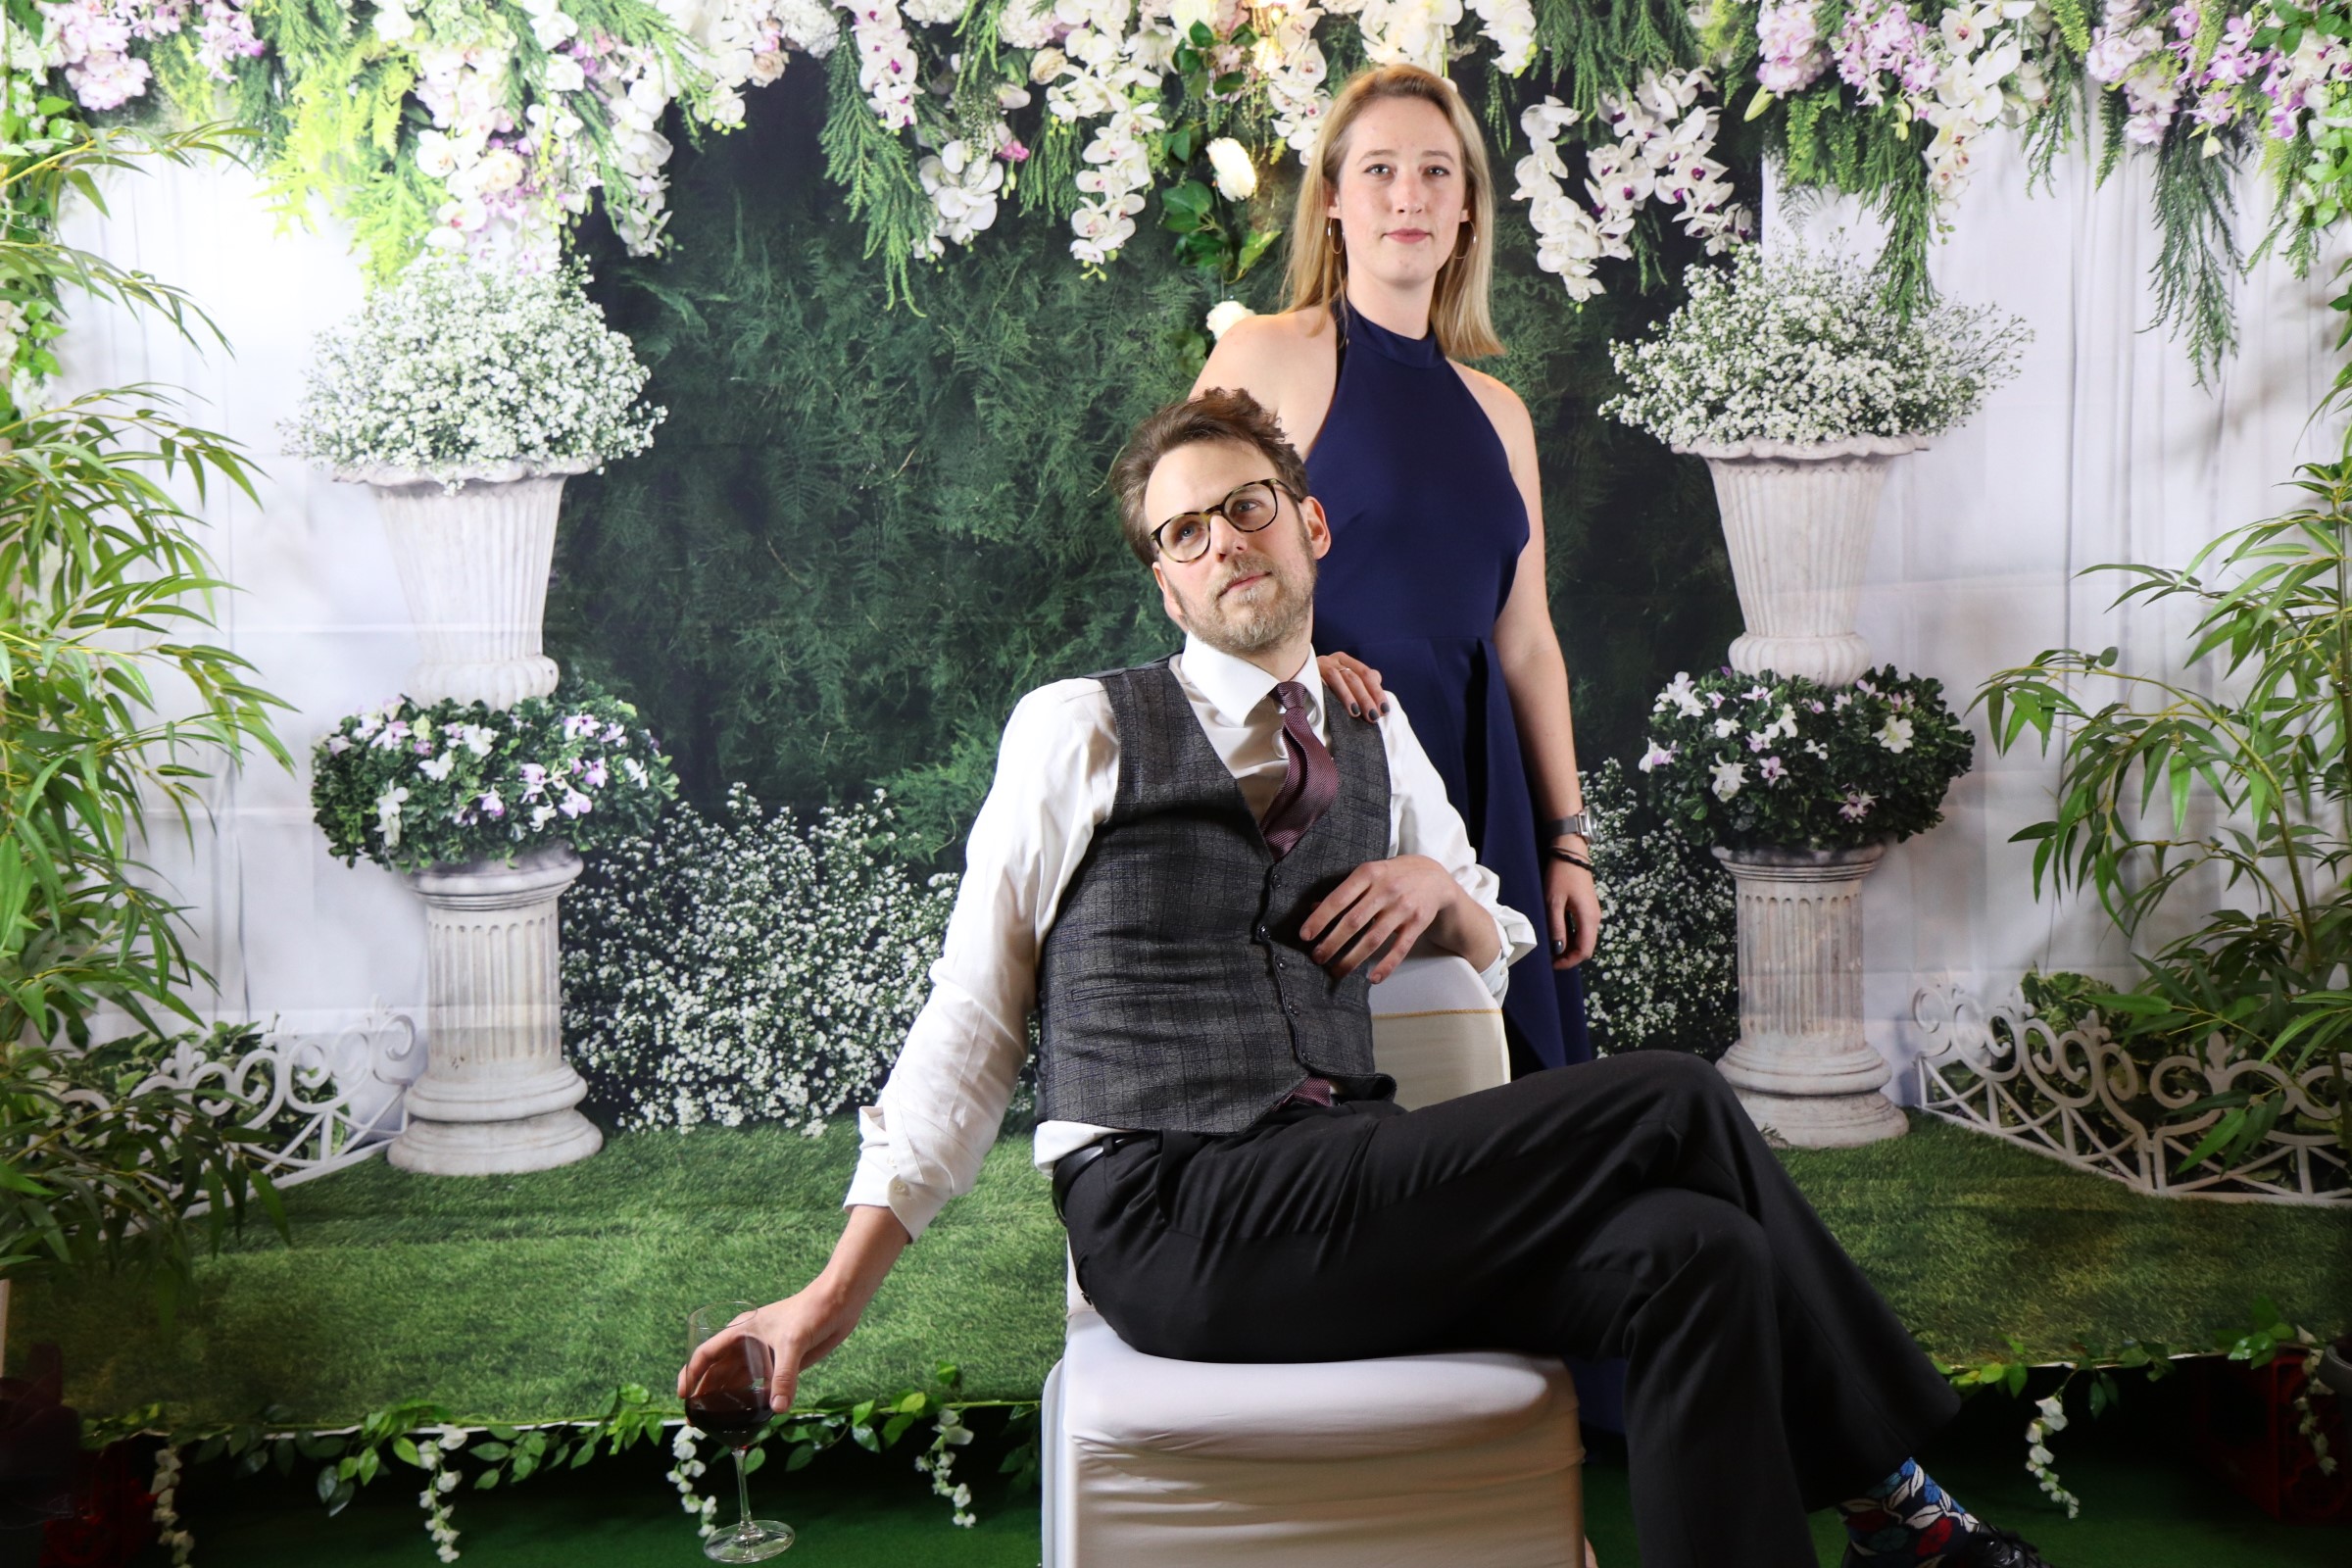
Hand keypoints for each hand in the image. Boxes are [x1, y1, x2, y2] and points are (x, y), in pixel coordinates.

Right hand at [677, 1283, 862, 1414]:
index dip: (691, 1374)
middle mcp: (747, 1345)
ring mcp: (764, 1356)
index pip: (706, 1354)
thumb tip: (779, 1408)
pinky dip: (751, 1401)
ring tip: (714, 1424)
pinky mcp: (781, 1365)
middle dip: (704, 1395)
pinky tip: (746, 1418)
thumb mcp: (793, 1341)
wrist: (839, 1303)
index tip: (683, 1396)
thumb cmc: (811, 1311)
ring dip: (725, 1401)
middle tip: (696, 1421)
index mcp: (741, 1331)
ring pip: (736, 1382)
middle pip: (717, 1373)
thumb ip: (785, 1375)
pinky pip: (760, 1387)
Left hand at [1302, 854, 1464, 983]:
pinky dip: (1386, 965)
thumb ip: (1344, 892)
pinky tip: (1372, 979)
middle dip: (1332, 943)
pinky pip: (1400, 949)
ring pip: (1374, 939)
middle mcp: (1386, 890)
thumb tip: (1313, 909)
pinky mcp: (1418, 923)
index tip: (1305, 936)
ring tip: (1336, 971)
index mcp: (1369, 873)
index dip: (1320, 919)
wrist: (1434, 877)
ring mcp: (1403, 907)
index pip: (1339, 898)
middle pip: (1354, 921)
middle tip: (1317, 958)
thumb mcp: (1368, 875)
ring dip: (1352, 959)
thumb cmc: (1392, 876)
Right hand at [1316, 652, 1387, 720]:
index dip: (1377, 692)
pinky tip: (1347, 707)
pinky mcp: (1311, 671)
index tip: (1385, 710)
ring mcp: (1322, 663)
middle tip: (1375, 717)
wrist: (1286, 680)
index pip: (1366, 673)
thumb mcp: (1340, 684)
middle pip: (1357, 677)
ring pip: (1345, 677)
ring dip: (1355, 697)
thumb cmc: (1317, 687)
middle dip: (1369, 698)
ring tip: (1361, 714)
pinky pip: (1328, 680)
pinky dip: (1341, 694)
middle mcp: (1334, 659)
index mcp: (1344, 660)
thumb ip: (1358, 683)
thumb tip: (1377, 686)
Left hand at [1545, 848, 1599, 969]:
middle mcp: (1595, 919)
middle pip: (1586, 948)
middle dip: (1569, 957)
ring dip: (1570, 948)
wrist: (1571, 854)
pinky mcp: (1588, 909)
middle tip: (1550, 958)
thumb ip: (1557, 927)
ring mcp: (1593, 914)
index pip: (1584, 951)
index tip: (1552, 964)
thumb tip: (1558, 950)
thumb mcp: (1554, 903)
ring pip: (1585, 939)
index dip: (1569, 961)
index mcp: (1588, 919)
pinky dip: (1572, 937)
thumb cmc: (1561, 876)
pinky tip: (1558, 935)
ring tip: (1551, 948)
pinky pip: (1583, 930)